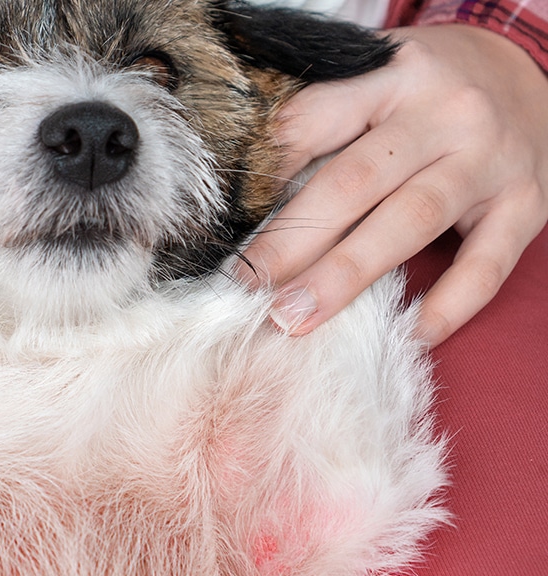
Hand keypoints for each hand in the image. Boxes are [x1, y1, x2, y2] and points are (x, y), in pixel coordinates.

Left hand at [240, 24, 547, 345]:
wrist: (534, 74)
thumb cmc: (431, 87)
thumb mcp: (379, 78)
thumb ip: (326, 121)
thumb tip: (247, 192)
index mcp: (392, 77)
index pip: (314, 121)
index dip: (264, 175)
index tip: (224, 225)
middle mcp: (443, 115)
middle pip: (354, 181)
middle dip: (293, 241)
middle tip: (247, 287)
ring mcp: (489, 161)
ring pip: (410, 221)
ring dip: (347, 276)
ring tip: (296, 317)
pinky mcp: (527, 206)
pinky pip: (486, 266)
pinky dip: (447, 306)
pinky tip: (407, 335)